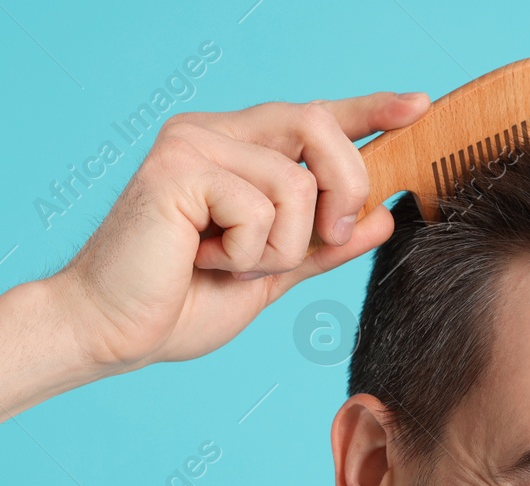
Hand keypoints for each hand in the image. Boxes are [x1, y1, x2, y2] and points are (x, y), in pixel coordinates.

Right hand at [47, 91, 430, 373]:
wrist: (112, 333)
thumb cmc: (178, 304)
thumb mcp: (271, 275)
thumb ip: (322, 245)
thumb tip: (378, 217)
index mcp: (236, 151)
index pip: (314, 118)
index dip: (368, 111)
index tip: (417, 107)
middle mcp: (214, 134)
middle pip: (318, 126)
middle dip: (342, 189)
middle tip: (322, 240)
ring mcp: (194, 145)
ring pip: (296, 183)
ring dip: (282, 247)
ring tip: (230, 265)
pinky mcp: (178, 168)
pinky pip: (260, 208)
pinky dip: (246, 254)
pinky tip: (203, 261)